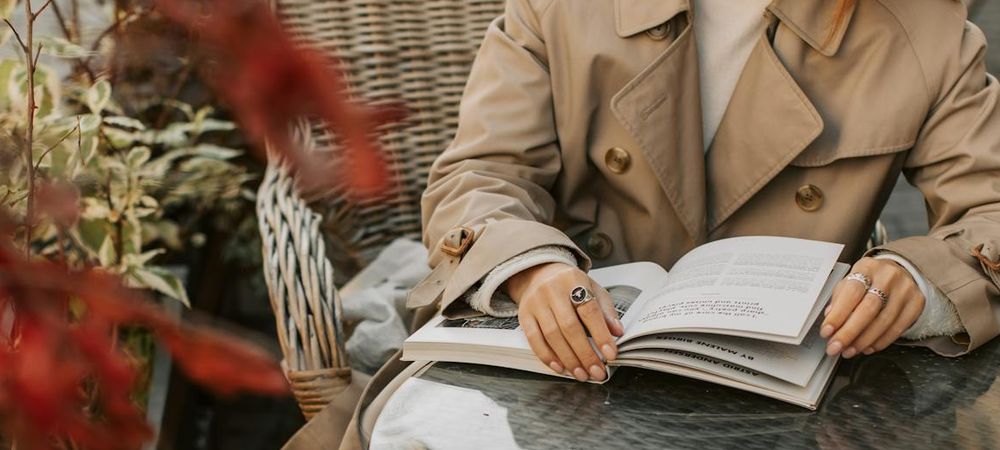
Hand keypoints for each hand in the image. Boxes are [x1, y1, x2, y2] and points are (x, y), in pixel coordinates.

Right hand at [506, 262, 624, 380]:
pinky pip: (534, 339)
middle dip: (585, 353)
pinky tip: (560, 367)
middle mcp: (552, 290)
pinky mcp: (524, 315)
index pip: (589, 310)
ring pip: (552, 336)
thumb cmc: (570, 285)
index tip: (610, 354)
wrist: (539, 273)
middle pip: (569, 326)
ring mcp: (536, 303)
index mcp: (574, 280)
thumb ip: (606, 310)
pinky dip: (547, 356)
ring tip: (581, 374)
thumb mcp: (592, 289)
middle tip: (597, 371)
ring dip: (568, 359)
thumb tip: (617, 332)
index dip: (601, 334)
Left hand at [820, 257, 924, 357]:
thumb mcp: (851, 280)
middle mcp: (888, 277)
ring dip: (863, 341)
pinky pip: (898, 328)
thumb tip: (830, 317)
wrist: (901, 272)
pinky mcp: (917, 304)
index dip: (838, 314)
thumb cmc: (870, 279)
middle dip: (849, 332)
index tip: (826, 332)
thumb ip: (839, 298)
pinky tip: (867, 347)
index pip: (851, 292)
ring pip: (884, 322)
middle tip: (835, 347)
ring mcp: (905, 290)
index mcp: (867, 268)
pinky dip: (880, 342)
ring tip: (849, 351)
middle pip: (869, 309)